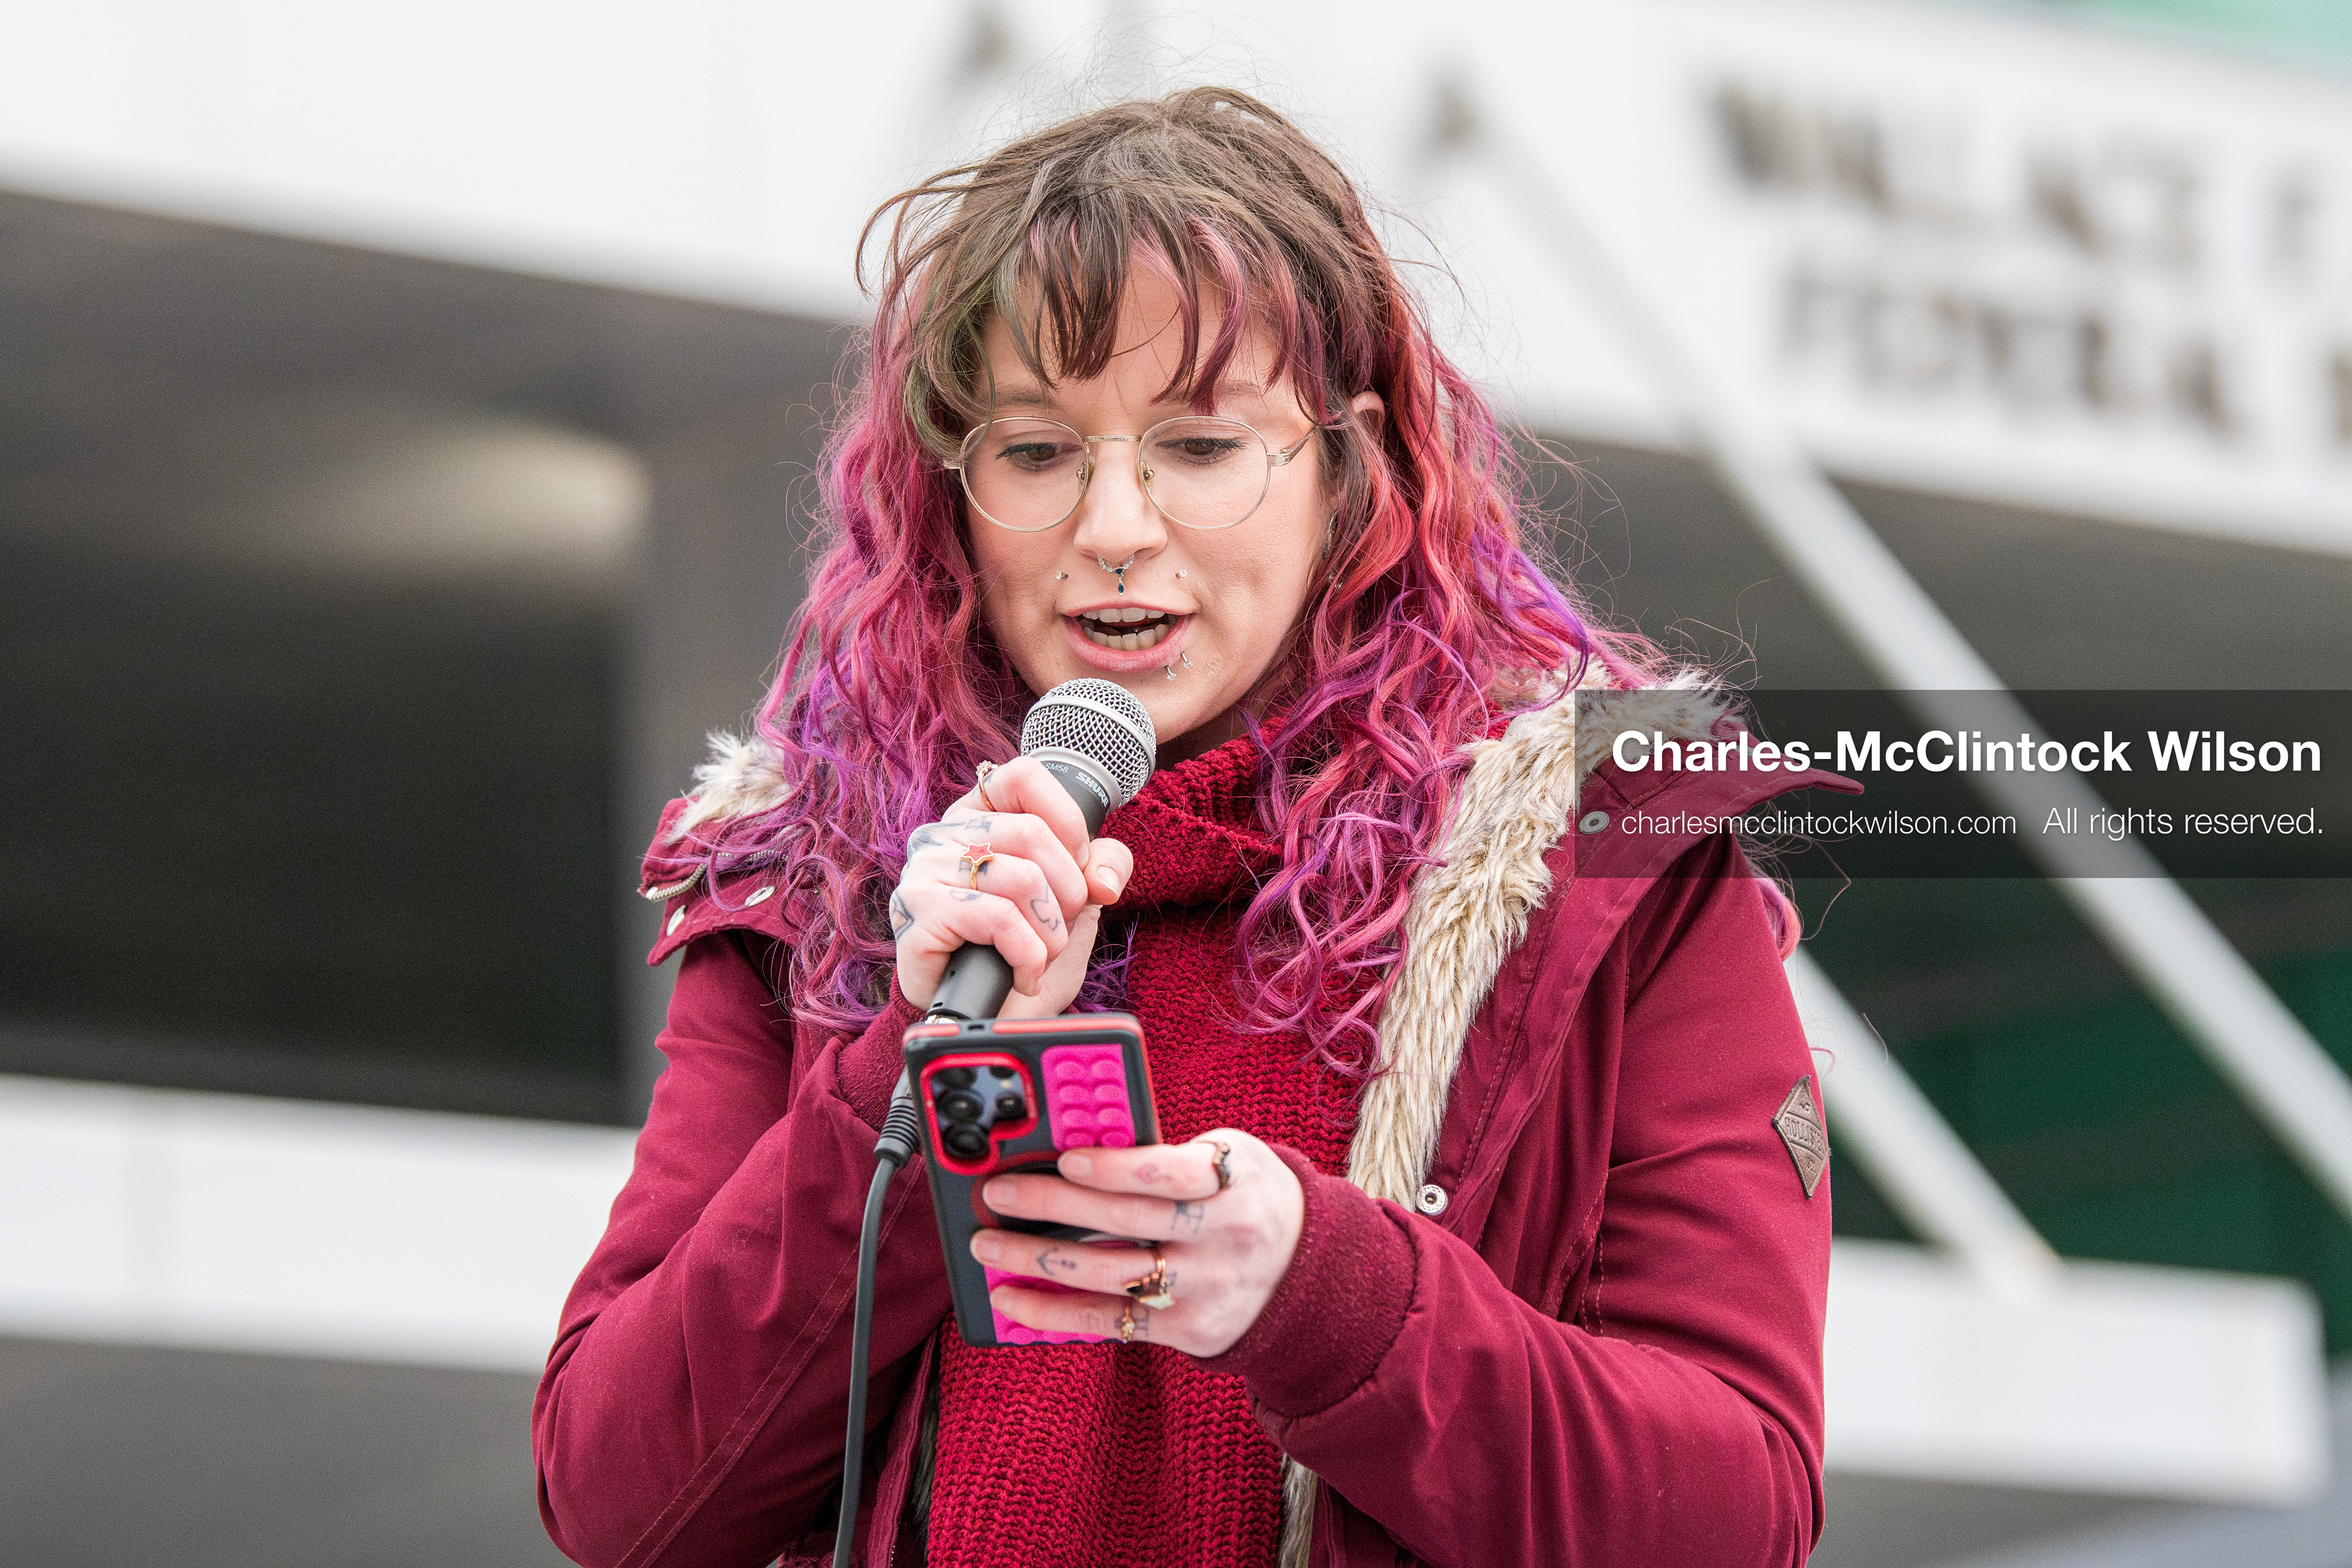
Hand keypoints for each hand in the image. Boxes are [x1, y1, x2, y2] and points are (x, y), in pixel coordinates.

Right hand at [889, 757, 1133, 1016]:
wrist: (987, 1021)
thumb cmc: (1023, 952)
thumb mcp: (1075, 901)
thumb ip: (1100, 866)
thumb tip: (1104, 878)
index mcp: (978, 816)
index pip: (1023, 775)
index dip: (1067, 822)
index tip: (1075, 868)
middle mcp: (942, 834)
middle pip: (1032, 833)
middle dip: (1068, 892)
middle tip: (1059, 929)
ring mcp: (924, 871)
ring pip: (1021, 878)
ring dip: (1050, 932)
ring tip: (1039, 956)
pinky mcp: (918, 914)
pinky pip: (998, 918)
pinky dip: (1027, 955)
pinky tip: (1022, 974)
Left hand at [971, 1130, 1303, 1356]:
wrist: (1304, 1271)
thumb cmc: (1247, 1195)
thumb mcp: (1231, 1156)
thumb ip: (1169, 1152)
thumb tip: (1080, 1146)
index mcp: (1235, 1183)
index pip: (1172, 1174)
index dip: (1117, 1167)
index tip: (1065, 1158)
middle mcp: (1222, 1239)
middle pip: (1126, 1222)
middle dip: (1051, 1205)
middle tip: (997, 1192)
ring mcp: (1203, 1291)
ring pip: (1108, 1276)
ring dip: (1037, 1259)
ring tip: (988, 1244)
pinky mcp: (1186, 1331)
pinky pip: (1109, 1324)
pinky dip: (1053, 1313)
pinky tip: (1012, 1298)